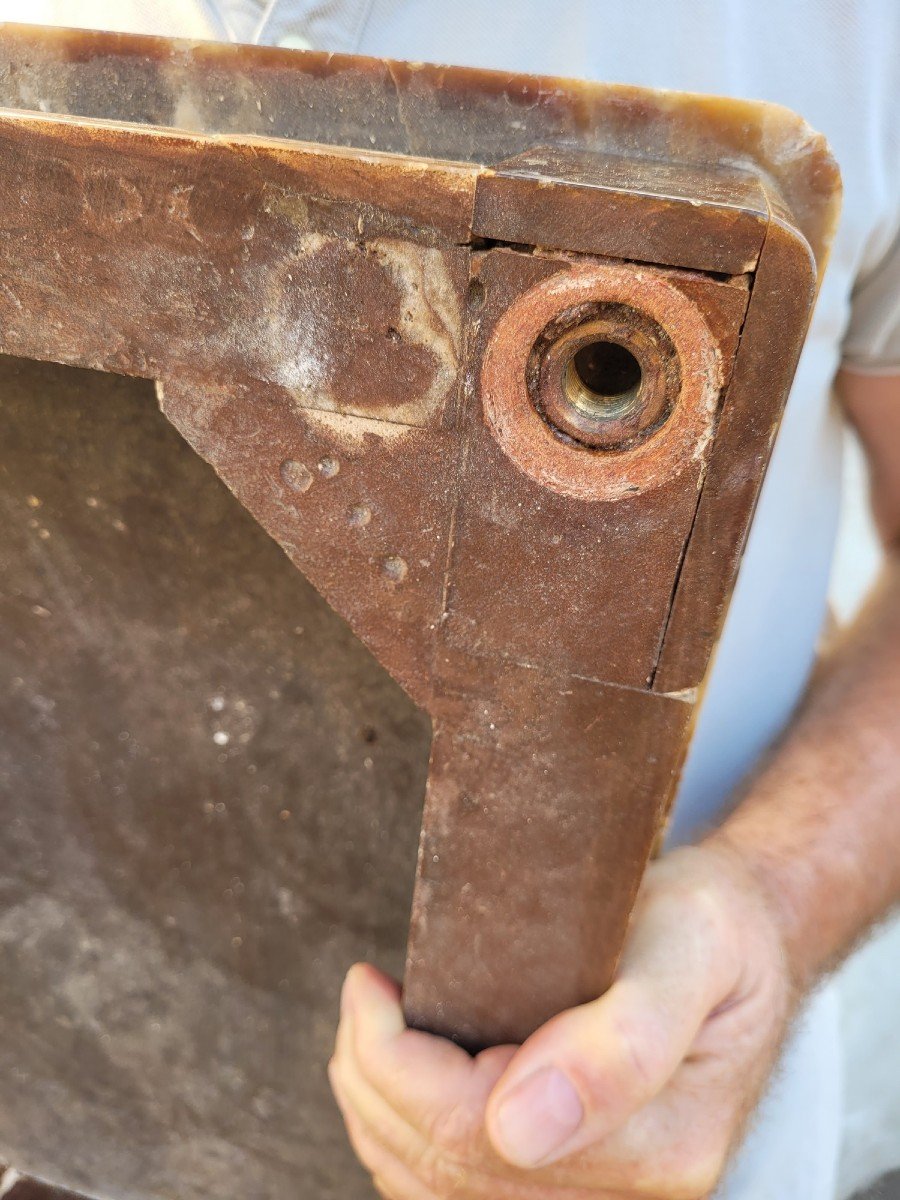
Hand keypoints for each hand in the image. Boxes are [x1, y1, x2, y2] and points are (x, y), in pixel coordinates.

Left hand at [329, 840, 796, 1198]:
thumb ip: (625, 1041)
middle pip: (444, 1171)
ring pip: (438, 1191)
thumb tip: (522, 1127)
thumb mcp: (692, 947)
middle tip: (364, 993)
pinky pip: (458, 1189)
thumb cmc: (717, 927)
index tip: (372, 983)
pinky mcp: (574, 1180)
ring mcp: (603, 1195)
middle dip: (374, 1078)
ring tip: (371, 1028)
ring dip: (380, 1109)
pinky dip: (405, 1134)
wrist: (744, 945)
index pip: (476, 1137)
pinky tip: (402, 1073)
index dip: (395, 1062)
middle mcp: (633, 1194)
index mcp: (666, 1143)